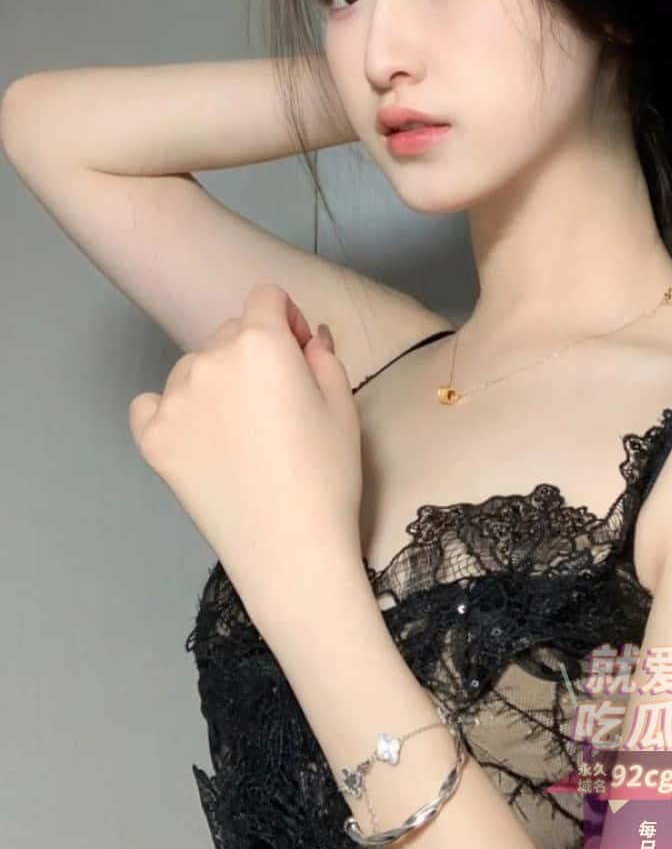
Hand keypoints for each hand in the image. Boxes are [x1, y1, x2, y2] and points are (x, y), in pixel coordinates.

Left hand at [128, 283, 363, 638]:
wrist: (291, 551)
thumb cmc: (328, 477)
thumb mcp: (343, 407)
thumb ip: (322, 357)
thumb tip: (306, 338)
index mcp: (261, 343)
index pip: (266, 297)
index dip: (287, 321)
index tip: (299, 356)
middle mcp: (210, 359)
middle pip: (230, 333)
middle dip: (253, 355)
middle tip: (276, 407)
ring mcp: (174, 399)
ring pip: (193, 368)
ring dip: (214, 384)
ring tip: (239, 435)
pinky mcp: (152, 438)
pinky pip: (151, 404)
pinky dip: (172, 413)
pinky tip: (199, 441)